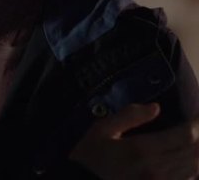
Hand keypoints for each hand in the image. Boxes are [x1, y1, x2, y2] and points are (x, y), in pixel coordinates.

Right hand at [69, 103, 198, 179]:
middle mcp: (157, 169)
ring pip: (195, 167)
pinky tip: (190, 159)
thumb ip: (128, 116)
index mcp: (142, 150)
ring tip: (197, 139)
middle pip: (194, 151)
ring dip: (198, 152)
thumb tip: (155, 107)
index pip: (185, 135)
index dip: (198, 123)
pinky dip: (193, 168)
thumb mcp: (101, 130)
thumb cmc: (90, 157)